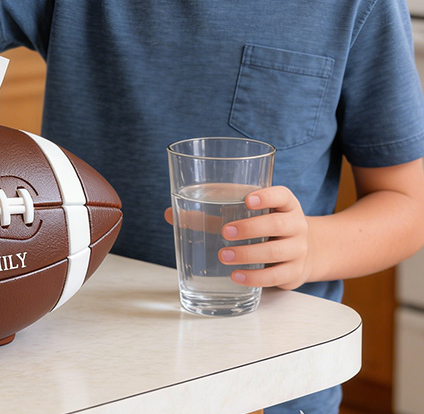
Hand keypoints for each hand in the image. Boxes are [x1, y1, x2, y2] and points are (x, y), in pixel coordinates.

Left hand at [163, 185, 311, 289]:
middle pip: (278, 223)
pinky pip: (277, 275)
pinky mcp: (294, 272)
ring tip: (224, 256)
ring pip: (277, 251)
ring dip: (249, 254)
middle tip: (225, 231)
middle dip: (251, 228)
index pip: (282, 194)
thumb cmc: (263, 225)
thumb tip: (169, 213)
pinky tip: (236, 276)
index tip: (247, 199)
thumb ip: (209, 211)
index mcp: (285, 203)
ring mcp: (298, 249)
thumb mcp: (244, 214)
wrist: (303, 252)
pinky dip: (255, 277)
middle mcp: (296, 224)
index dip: (267, 196)